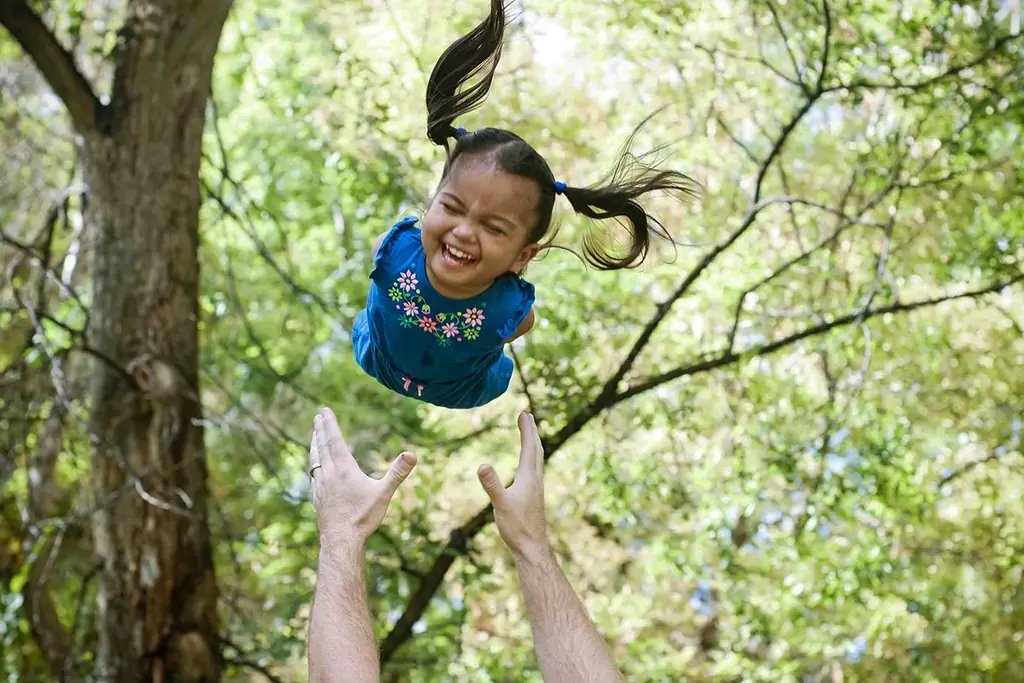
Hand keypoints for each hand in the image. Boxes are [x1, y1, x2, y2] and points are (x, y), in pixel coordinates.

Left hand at [309, 407, 416, 544]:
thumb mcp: (383, 493)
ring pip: (315, 460)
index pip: (335, 440)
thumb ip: (397, 473)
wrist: (341, 540)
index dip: (330, 424)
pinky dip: (314, 464)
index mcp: (344, 469)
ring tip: (313, 436)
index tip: (325, 411)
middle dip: (320, 430)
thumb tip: (412, 454)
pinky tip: (315, 467)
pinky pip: (313, 474)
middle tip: (318, 417)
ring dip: (314, 445)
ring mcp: (320, 486)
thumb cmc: (363, 517)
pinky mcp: (317, 497)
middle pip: (322, 447)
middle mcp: (329, 474)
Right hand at [477, 412, 549, 559]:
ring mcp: (536, 488)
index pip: (529, 447)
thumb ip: (491, 484)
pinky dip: (531, 459)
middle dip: (532, 432)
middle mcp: (536, 479)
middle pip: (536, 449)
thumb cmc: (517, 527)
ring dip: (533, 444)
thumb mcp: (500, 504)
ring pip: (538, 460)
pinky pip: (534, 470)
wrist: (532, 547)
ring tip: (530, 435)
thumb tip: (482, 465)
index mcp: (529, 477)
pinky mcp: (533, 496)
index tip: (524, 413)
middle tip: (527, 416)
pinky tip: (526, 467)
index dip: (527, 429)